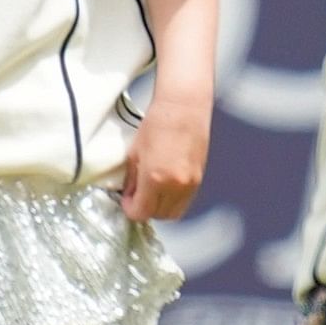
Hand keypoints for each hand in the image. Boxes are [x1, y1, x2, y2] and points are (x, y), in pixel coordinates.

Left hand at [120, 100, 210, 221]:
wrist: (183, 108)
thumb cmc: (157, 124)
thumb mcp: (135, 153)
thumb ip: (132, 179)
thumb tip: (129, 195)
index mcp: (154, 178)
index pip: (141, 212)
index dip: (130, 209)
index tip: (126, 201)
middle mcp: (175, 185)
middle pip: (158, 216)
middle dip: (145, 210)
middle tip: (136, 197)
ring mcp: (190, 184)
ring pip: (174, 213)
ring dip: (160, 208)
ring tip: (151, 192)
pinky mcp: (199, 179)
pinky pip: (185, 202)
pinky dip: (173, 201)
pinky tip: (164, 187)